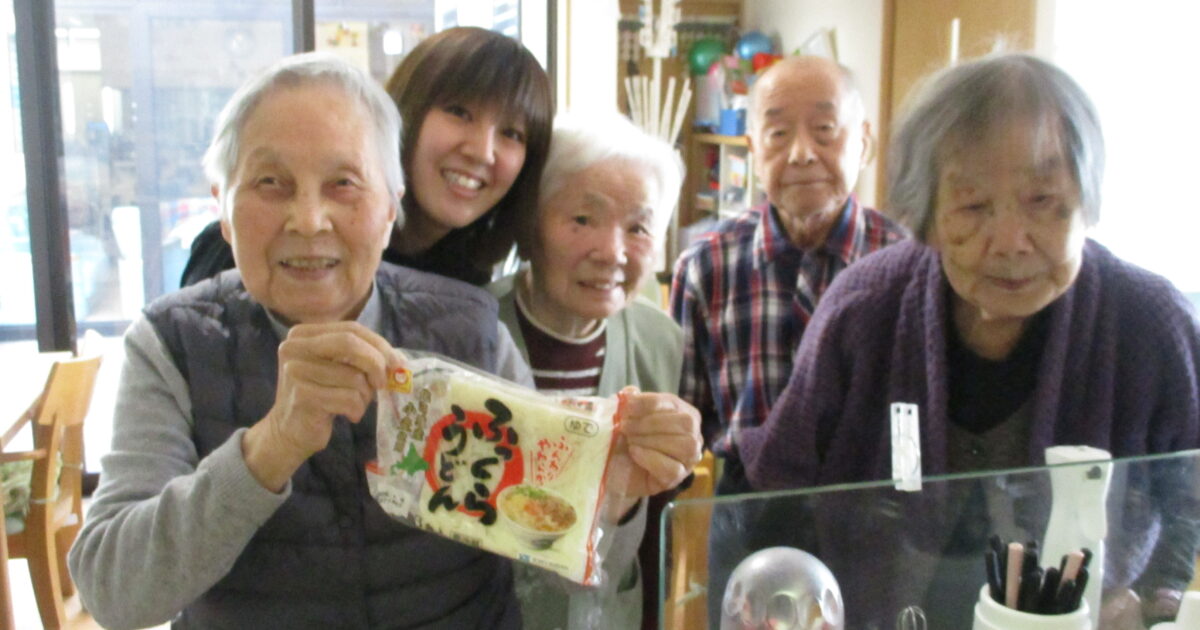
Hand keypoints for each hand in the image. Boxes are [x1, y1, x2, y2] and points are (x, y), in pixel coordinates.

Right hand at [242, 321, 399, 490]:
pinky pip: (348, 398)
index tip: (397, 363)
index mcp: (303, 334)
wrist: (289, 432)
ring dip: (365, 396)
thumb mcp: (339, 369)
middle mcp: (294, 347)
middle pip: (350, 344)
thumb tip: (400, 360)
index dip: (379, 344)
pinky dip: (356, 409)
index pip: (351, 329)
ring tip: (355, 404)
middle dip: (376, 364)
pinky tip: (348, 415)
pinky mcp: (301, 396)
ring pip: (353, 377)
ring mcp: (294, 371)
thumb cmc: (322, 397)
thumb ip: (362, 356)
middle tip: (383, 384)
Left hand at [604, 387, 701, 519]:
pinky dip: (651, 459)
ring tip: (630, 441)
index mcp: (683, 412)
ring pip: (684, 446)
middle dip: (650, 423)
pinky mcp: (677, 479)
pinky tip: (635, 454)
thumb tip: (630, 393)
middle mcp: (693, 434)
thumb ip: (630, 401)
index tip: (626, 407)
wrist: (614, 468)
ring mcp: (688, 459)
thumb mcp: (626, 415)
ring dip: (651, 441)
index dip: (648, 403)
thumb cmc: (625, 438)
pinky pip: (673, 469)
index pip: (672, 402)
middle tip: (624, 427)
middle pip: (684, 423)